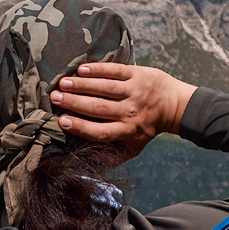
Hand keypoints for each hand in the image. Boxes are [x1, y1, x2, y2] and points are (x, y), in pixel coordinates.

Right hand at [51, 63, 195, 156]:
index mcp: (127, 130)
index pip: (101, 130)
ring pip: (104, 87)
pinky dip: (98, 70)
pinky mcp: (137, 74)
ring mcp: (134, 91)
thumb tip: (89, 160)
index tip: (62, 121)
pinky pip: (115, 71)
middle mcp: (130, 111)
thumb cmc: (147, 127)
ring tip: (62, 83)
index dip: (80, 127)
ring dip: (81, 85)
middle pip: (98, 108)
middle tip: (54, 98)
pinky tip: (81, 69)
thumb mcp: (135, 148)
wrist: (174, 105)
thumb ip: (114, 157)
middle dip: (74, 102)